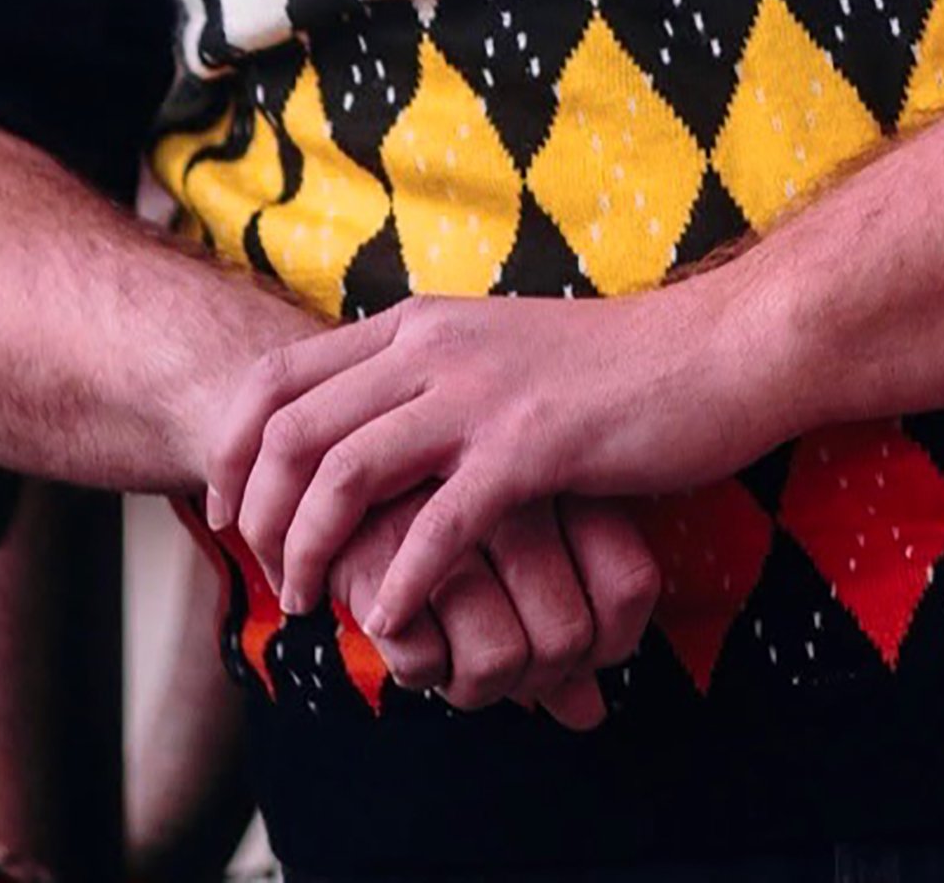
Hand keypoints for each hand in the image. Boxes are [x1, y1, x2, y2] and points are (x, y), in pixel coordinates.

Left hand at [206, 285, 769, 635]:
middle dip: (257, 516)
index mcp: (419, 324)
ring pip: (343, 474)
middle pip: (290, 428)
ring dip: (310, 554)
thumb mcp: (497, 356)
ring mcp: (481, 394)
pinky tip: (396, 620)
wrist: (717, 351)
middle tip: (269, 579)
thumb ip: (429, 386)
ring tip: (313, 606)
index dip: (230, 450)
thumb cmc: (612, 370)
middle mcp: (434, 348)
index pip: (279, 376)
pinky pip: (436, 526)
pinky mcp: (532, 447)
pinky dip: (400, 583)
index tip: (226, 515)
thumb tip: (363, 441)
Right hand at [331, 490, 660, 726]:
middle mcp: (512, 491)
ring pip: (499, 660)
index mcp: (563, 470)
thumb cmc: (446, 504)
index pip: (630, 587)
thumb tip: (590, 714)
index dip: (611, 641)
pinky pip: (423, 663)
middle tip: (505, 658)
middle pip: (566, 639)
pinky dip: (419, 667)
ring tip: (454, 652)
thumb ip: (568, 616)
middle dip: (536, 675)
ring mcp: (443, 520)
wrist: (340, 443)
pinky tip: (410, 633)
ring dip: (473, 682)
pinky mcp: (369, 549)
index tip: (577, 647)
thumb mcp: (529, 538)